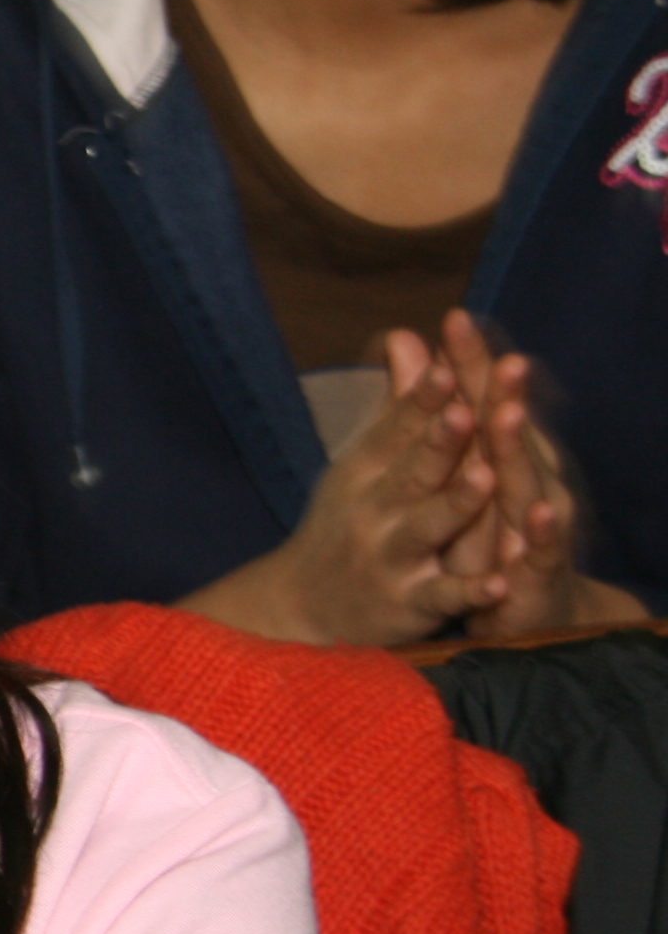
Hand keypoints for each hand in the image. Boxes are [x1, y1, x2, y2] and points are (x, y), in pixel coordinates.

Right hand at [245, 327, 506, 645]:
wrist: (301, 608)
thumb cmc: (346, 523)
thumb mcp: (363, 463)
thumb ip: (399, 405)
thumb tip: (408, 335)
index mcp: (365, 470)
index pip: (397, 427)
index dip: (424, 399)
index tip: (448, 365)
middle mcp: (374, 509)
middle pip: (413, 471)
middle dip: (440, 440)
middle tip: (467, 410)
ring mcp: (390, 557)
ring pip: (428, 528)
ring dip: (457, 504)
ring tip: (486, 479)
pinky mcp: (409, 605)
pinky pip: (443, 596)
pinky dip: (471, 591)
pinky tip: (501, 583)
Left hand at [441, 313, 645, 638]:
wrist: (519, 615)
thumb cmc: (472, 532)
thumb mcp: (444, 470)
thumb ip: (428, 407)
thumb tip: (404, 338)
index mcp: (494, 460)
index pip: (481, 404)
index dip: (468, 364)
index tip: (454, 319)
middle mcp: (516, 489)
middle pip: (506, 439)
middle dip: (502, 398)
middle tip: (503, 359)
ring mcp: (524, 535)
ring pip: (518, 493)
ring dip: (514, 458)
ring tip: (510, 419)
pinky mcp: (524, 582)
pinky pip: (524, 565)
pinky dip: (527, 549)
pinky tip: (530, 530)